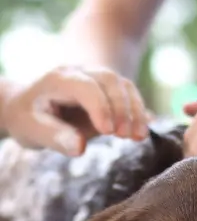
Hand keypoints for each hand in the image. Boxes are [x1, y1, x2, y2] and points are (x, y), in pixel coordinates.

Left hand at [1, 66, 148, 155]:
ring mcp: (96, 79)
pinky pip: (129, 95)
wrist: (29, 107)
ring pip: (124, 86)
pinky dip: (139, 112)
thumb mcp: (33, 130)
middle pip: (110, 80)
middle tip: (125, 137)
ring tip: (139, 137)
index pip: (86, 87)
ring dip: (135, 111)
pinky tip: (142, 131)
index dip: (101, 107)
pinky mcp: (107, 91)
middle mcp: (80, 73)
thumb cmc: (29, 120)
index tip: (108, 133)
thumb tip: (80, 147)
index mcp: (59, 80)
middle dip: (122, 108)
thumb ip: (55, 138)